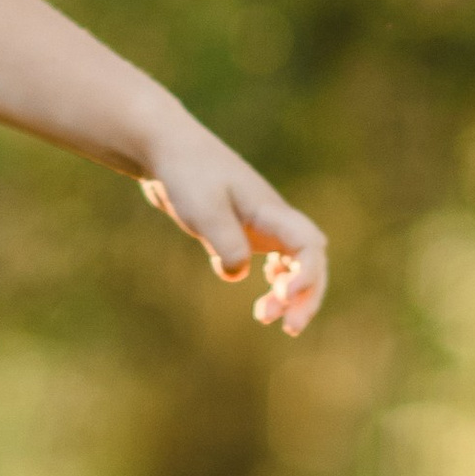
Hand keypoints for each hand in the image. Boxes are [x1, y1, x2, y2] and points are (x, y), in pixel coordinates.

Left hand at [140, 124, 328, 334]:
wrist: (164, 148)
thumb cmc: (186, 173)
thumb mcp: (204, 209)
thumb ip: (226, 242)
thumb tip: (238, 274)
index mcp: (270, 211)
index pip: (310, 246)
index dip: (308, 275)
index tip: (285, 296)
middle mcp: (271, 219)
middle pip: (309, 261)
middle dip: (306, 296)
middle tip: (287, 328)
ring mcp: (257, 224)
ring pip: (291, 264)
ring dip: (288, 293)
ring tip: (264, 316)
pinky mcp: (238, 229)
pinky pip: (270, 259)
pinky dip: (273, 280)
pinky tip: (262, 295)